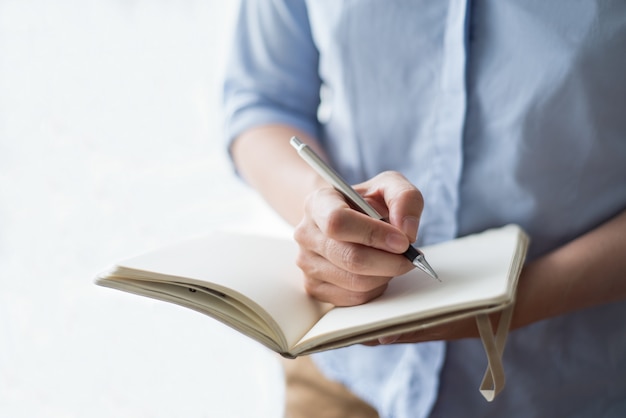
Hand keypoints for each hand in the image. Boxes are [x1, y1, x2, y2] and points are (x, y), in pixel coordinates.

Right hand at [293, 171, 423, 305]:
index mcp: (318, 203)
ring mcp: (306, 263)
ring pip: (355, 282)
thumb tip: (407, 231)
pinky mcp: (314, 287)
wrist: (346, 220)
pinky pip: (354, 298)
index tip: (402, 241)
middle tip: (410, 257)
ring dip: (385, 275)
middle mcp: (306, 233)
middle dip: (389, 262)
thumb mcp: (389, 187)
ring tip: (393, 261)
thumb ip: (405, 198)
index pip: (338, 222)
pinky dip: (375, 288)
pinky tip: (378, 272)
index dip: (373, 234)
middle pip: (350, 258)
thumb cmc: (367, 203)